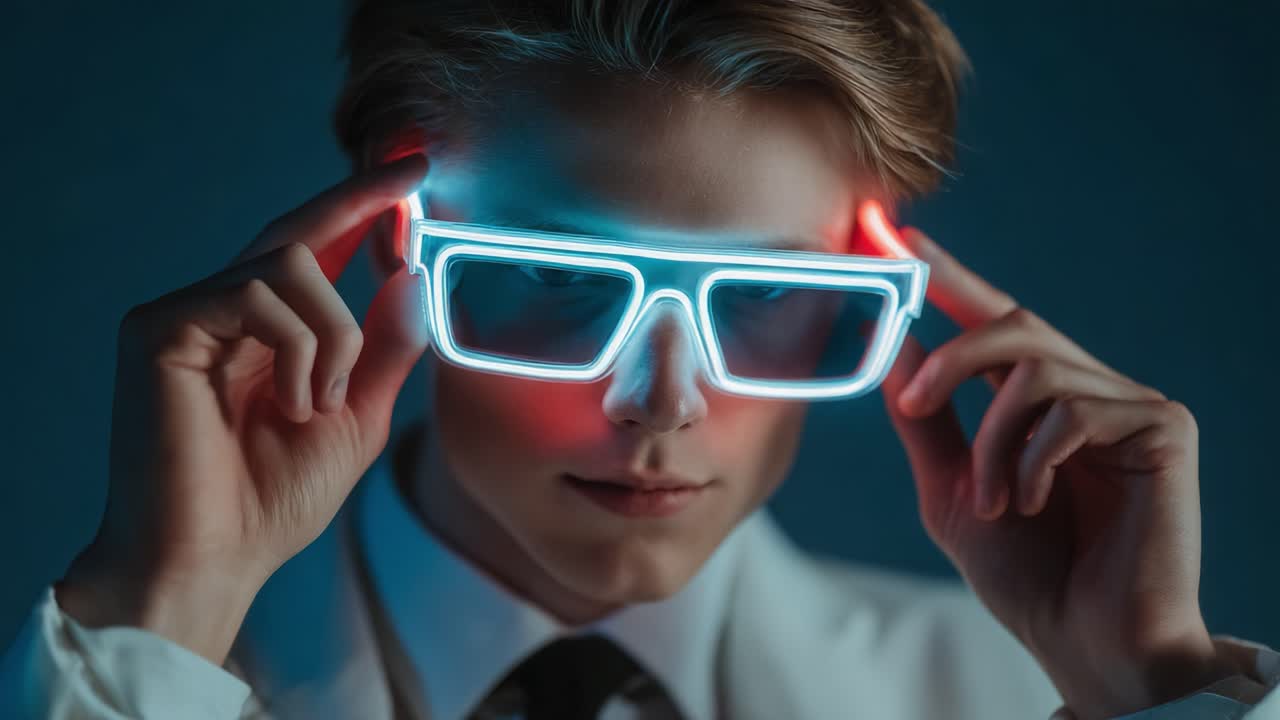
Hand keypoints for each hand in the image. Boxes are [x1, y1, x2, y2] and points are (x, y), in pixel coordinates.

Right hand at [55, 154, 429, 664]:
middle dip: (359, 199)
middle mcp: (219, 313)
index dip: (357, 207)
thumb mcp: (356, 417)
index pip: (312, 249)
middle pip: (297, 231)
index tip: (410, 174)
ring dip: (334, 335)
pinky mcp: (159, 327)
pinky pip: (257, 293)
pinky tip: (294, 402)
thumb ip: (382, 348)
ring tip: (321, 403)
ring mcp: (185, 315)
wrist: (215, 560)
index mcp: (262, 333)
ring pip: (290, 263)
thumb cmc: (274, 500)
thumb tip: (410, 276)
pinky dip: (299, 348)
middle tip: (414, 170)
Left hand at [879, 229, 1235, 718]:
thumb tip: (896, 345)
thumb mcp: (952, 489)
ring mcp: (1130, 404)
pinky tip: (1036, 503)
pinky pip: (1077, 409)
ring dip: (993, 438)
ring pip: (1037, 367)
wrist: (1083, 640)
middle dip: (951, 358)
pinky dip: (1036, 459)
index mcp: (1038, 401)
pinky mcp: (1165, 427)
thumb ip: (926, 419)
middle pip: (1014, 322)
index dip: (950, 276)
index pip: (993, 320)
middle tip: (914, 405)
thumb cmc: (1024, 571)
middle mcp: (1087, 388)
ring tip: (994, 501)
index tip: (900, 237)